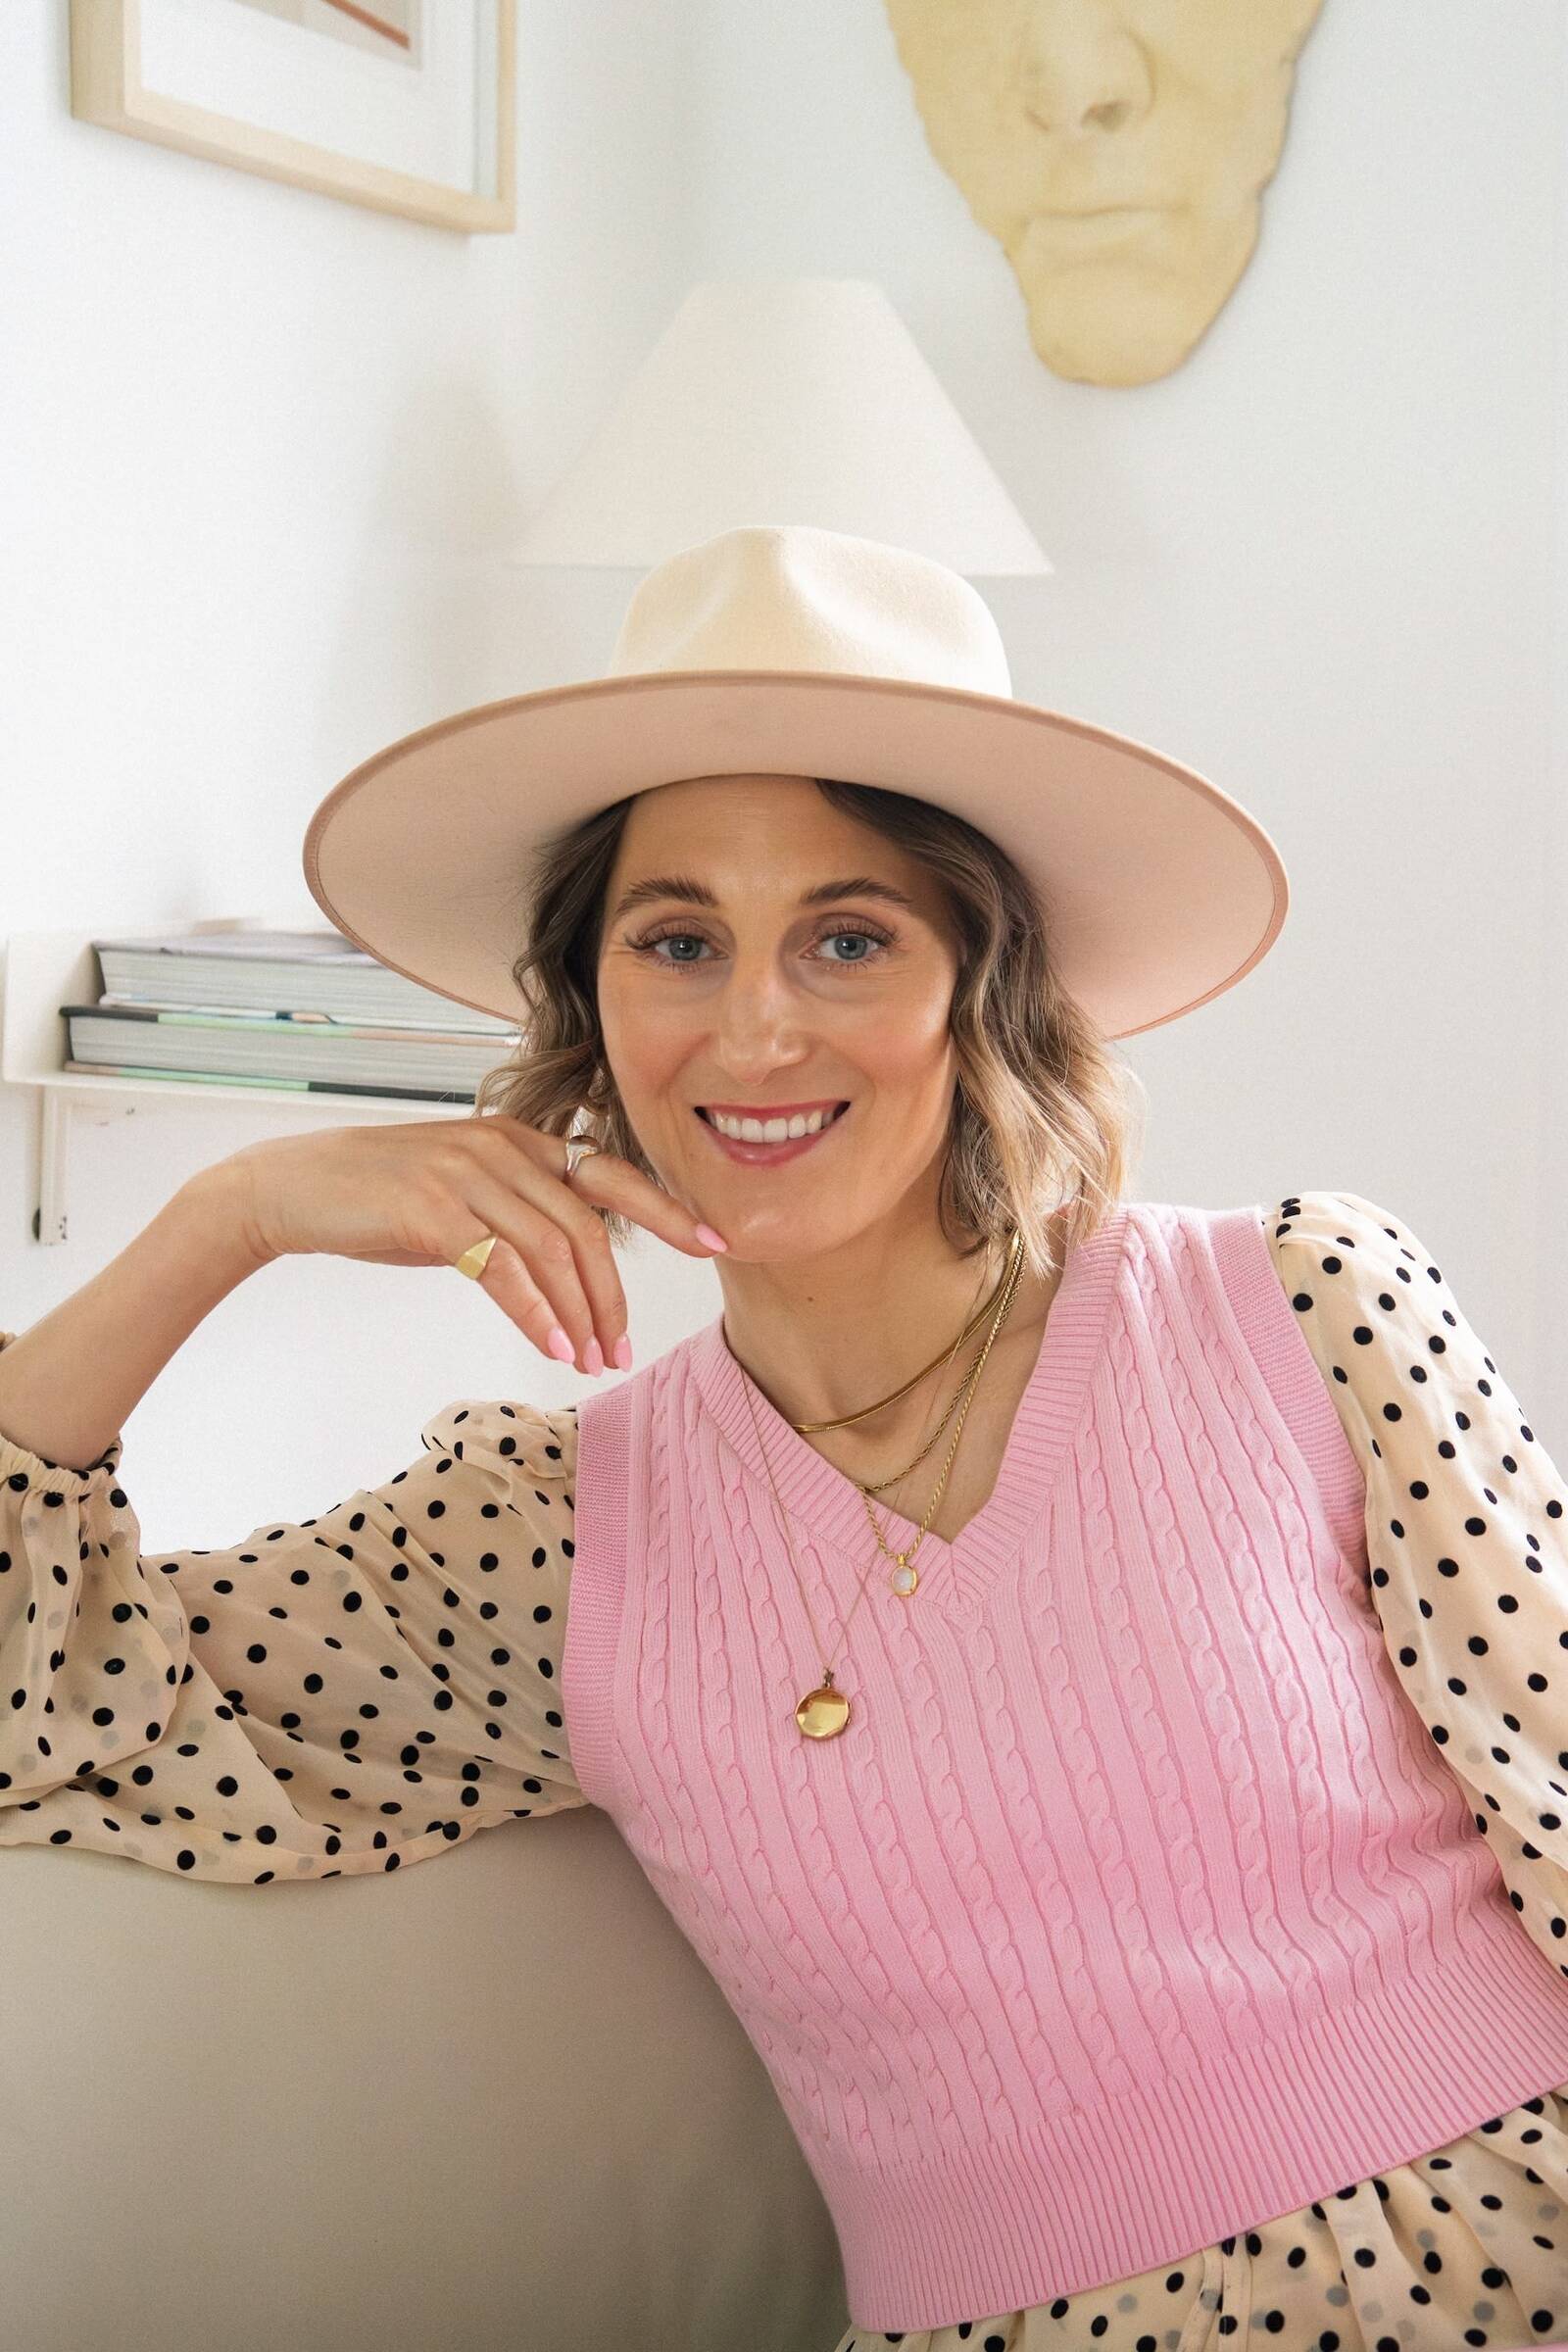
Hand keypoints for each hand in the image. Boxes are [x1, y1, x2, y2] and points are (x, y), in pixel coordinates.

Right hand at [204, 1115, 725, 1373]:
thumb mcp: (462, 1190)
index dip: (667, 1208)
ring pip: (551, 1251)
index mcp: (518, 1139)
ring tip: (592, 1361)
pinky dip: (535, 1313)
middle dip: (613, 1295)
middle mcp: (502, 1148)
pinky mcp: (433, 1211)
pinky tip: (554, 1347)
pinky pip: (503, 1269)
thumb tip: (569, 1265)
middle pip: (586, 1227)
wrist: (293, 1187)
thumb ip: (517, 1211)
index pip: (610, 1173)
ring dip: (580, 1315)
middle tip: (623, 1349)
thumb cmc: (379, 1196)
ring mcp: (467, 1175)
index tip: (714, 1242)